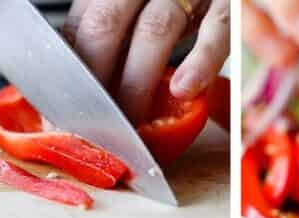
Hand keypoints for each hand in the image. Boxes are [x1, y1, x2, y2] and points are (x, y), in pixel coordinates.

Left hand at [64, 0, 230, 123]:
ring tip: (134, 121)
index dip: (74, 71)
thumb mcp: (138, 16)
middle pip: (107, 25)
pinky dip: (199, 63)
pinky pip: (215, 31)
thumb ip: (117, 43)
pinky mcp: (226, 3)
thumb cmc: (182, 5)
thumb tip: (88, 93)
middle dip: (98, 80)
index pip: (81, 26)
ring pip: (154, 31)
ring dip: (139, 82)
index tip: (72, 111)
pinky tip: (184, 90)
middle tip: (98, 124)